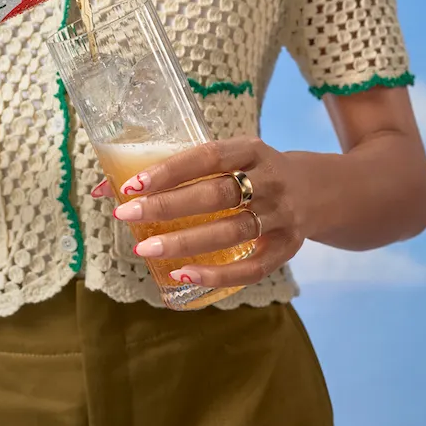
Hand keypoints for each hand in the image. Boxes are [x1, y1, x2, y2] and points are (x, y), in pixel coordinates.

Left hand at [92, 136, 304, 288]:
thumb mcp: (230, 159)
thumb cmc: (253, 173)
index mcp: (253, 149)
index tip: (132, 184)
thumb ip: (179, 170)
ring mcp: (282, 216)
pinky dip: (217, 275)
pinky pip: (252, 268)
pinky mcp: (288, 248)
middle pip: (218, 194)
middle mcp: (271, 180)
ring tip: (145, 248)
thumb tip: (105, 187)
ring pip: (233, 231)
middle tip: (127, 215)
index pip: (208, 156)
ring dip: (186, 242)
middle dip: (168, 205)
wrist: (320, 191)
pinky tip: (182, 275)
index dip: (170, 170)